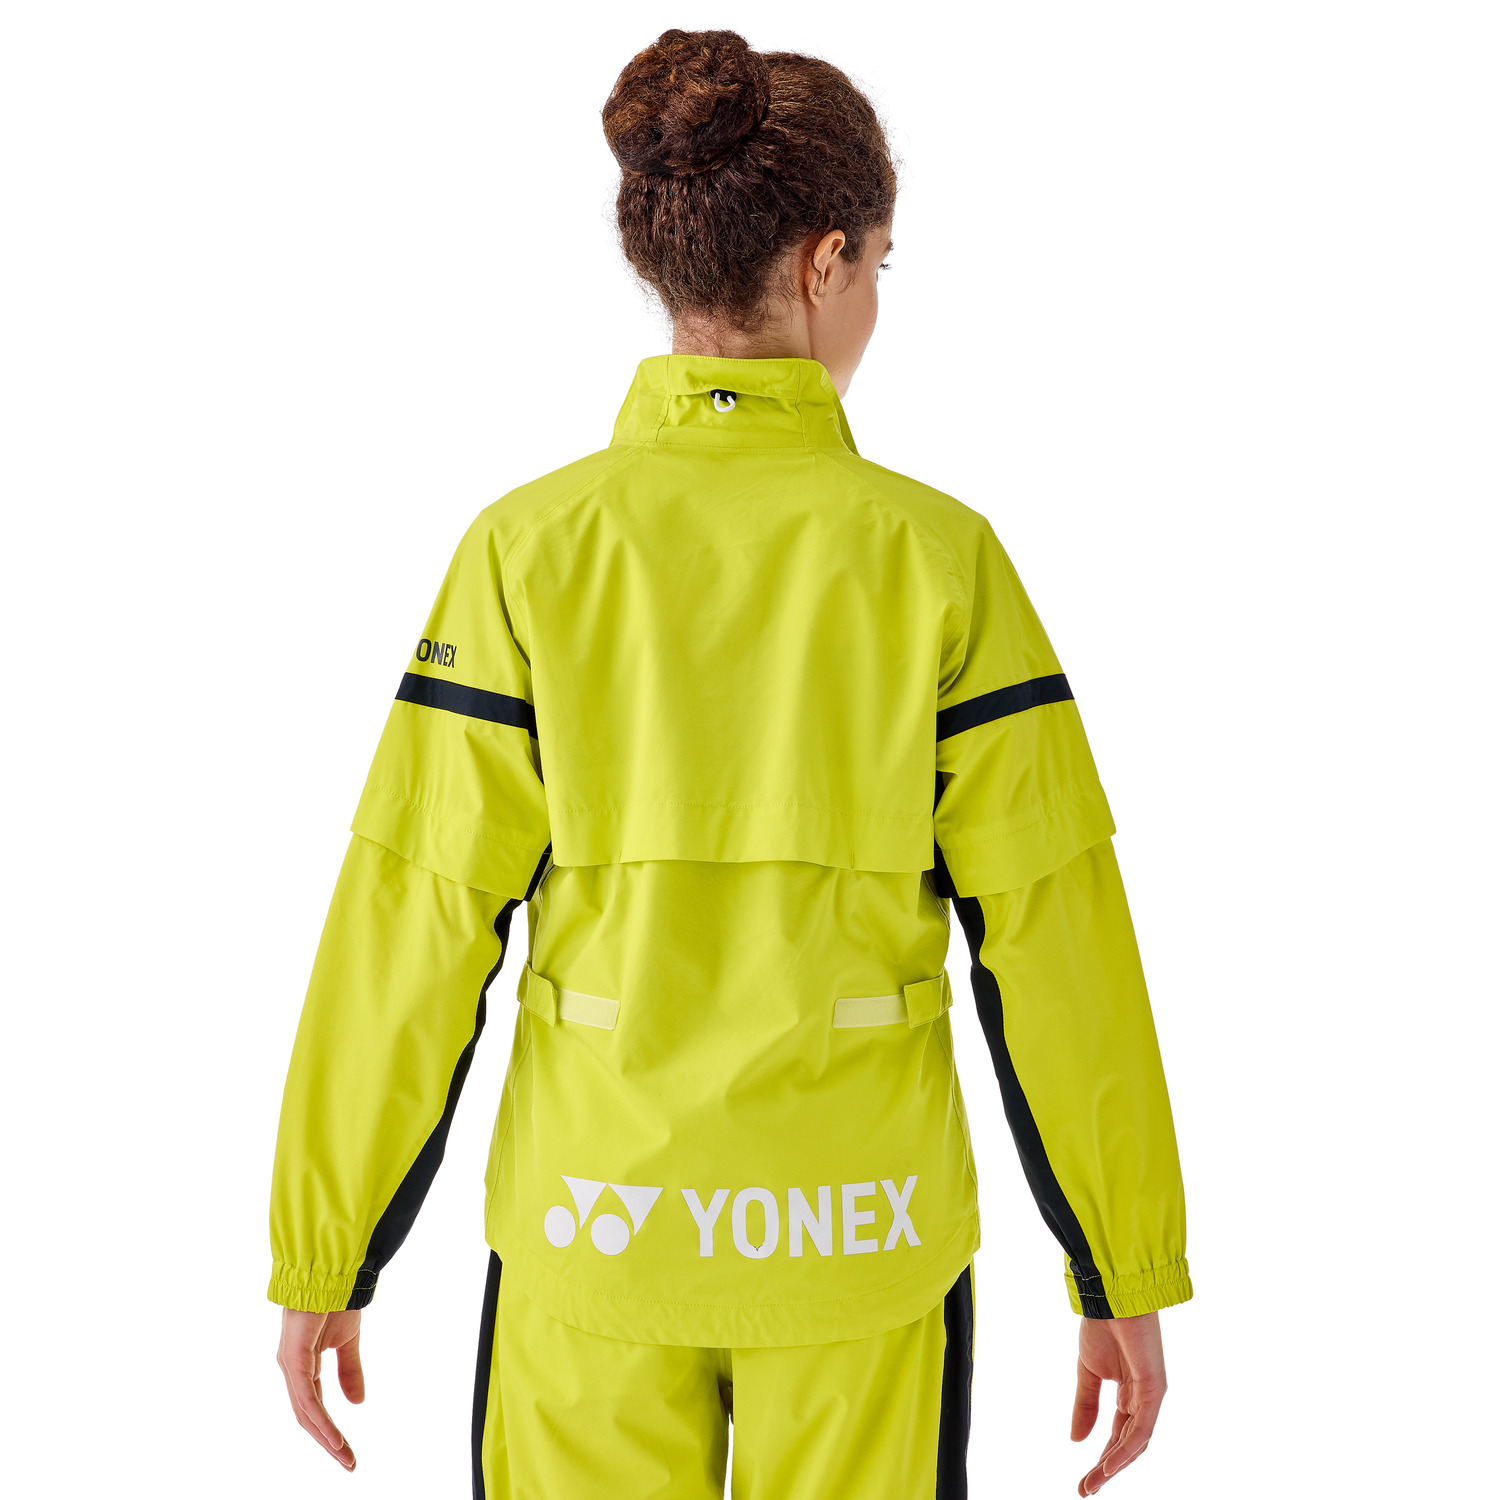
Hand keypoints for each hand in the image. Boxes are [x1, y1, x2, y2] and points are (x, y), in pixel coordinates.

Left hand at [276, 1307, 363, 1469]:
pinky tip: (334, 1437)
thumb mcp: (348, 1342)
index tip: (348, 1452)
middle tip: (348, 1463)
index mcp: (302, 1365)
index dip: (329, 1431)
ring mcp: (290, 1364)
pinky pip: (306, 1397)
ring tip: (344, 1456)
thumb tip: (357, 1403)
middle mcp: (291, 1368)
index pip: (313, 1407)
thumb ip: (349, 1371)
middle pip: (307, 1416)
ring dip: (326, 1437)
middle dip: (328, 1442)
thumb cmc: (335, 1299)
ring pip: (305, 1412)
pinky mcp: (293, 1358)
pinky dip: (320, 1420)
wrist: (332, 1270)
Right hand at [1070, 1310, 1164, 1494]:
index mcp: (1129, 1394)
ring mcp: (1150, 1396)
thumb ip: (1085, 1405)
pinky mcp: (1154, 1389)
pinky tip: (1109, 1462)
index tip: (1084, 1482)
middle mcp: (1143, 1399)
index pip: (1118, 1436)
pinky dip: (1125, 1448)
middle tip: (1086, 1489)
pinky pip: (1140, 1428)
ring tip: (1093, 1482)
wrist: (1108, 1299)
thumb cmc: (1102, 1326)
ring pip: (1136, 1442)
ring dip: (1114, 1465)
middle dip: (1108, 1469)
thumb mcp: (1088, 1373)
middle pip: (1128, 1445)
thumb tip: (1076, 1440)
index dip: (1102, 1459)